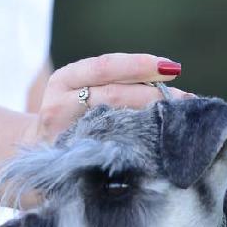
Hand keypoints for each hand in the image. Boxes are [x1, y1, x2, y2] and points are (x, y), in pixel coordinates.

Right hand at [24, 53, 191, 146]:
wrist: (39, 155)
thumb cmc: (75, 119)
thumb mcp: (84, 94)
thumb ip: (116, 84)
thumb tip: (170, 77)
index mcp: (64, 80)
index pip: (105, 66)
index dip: (139, 65)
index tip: (172, 67)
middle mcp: (60, 104)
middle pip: (113, 95)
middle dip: (155, 96)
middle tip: (188, 100)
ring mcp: (64, 134)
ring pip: (113, 123)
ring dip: (150, 121)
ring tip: (180, 121)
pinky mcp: (73, 161)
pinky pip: (110, 153)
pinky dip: (137, 149)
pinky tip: (160, 150)